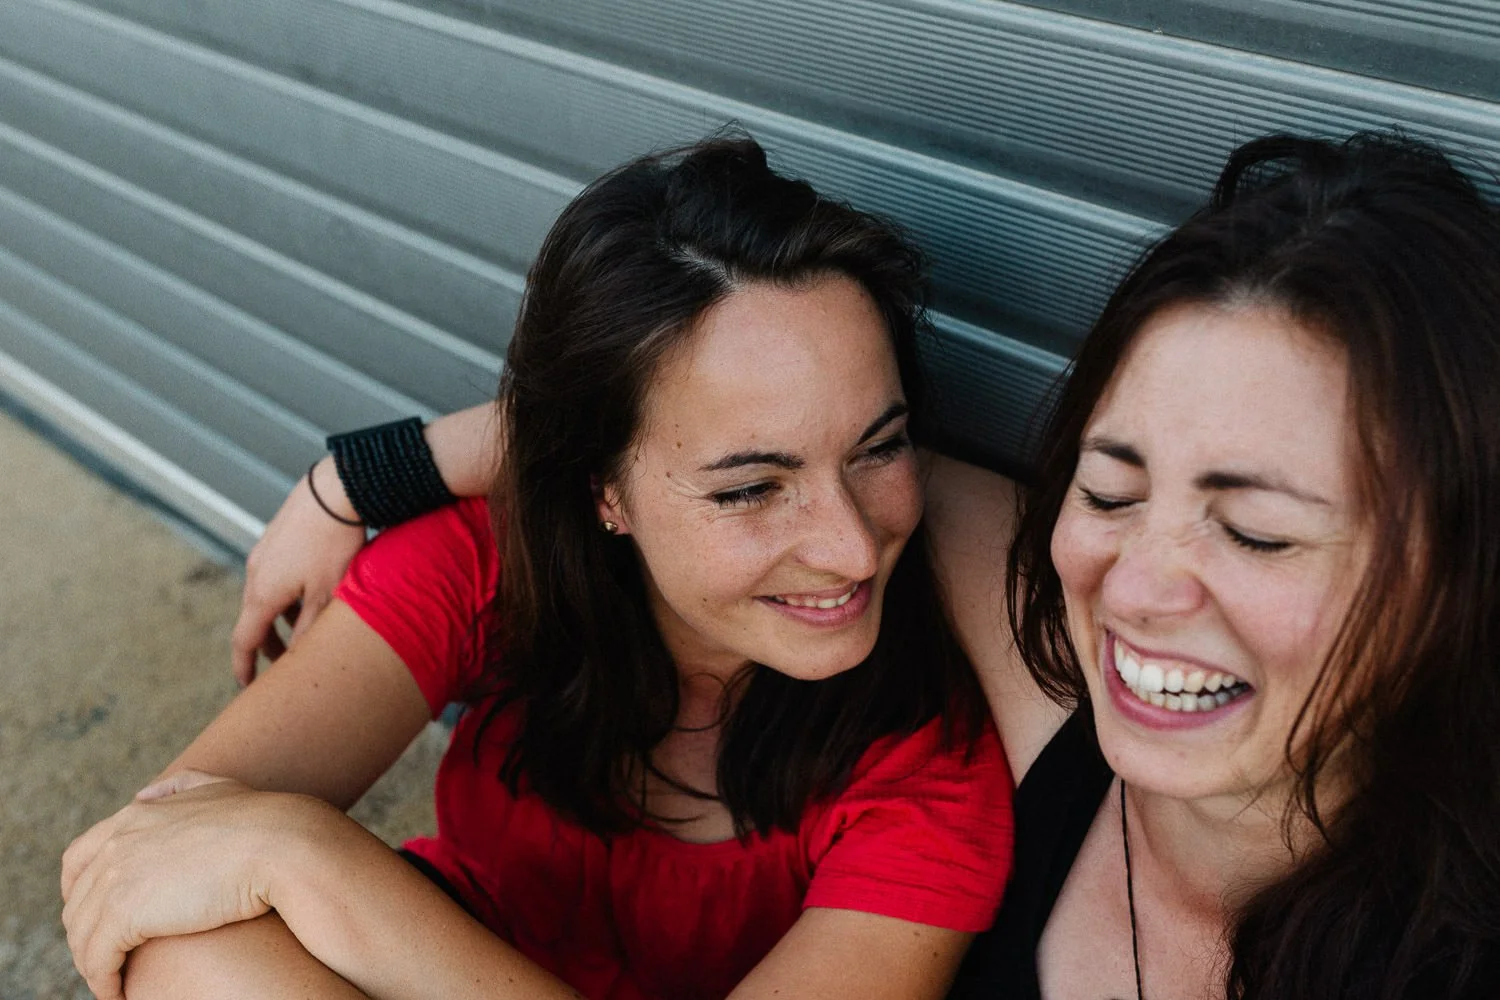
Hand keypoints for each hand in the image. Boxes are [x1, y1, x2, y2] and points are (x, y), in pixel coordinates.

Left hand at [61, 772, 323, 999]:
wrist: (281, 843)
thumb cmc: (263, 821)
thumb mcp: (215, 788)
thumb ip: (179, 786)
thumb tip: (146, 794)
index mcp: (135, 816)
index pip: (78, 859)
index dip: (79, 893)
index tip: (96, 917)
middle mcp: (117, 844)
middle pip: (78, 903)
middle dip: (87, 934)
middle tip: (110, 958)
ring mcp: (117, 877)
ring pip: (83, 936)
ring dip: (94, 964)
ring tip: (114, 983)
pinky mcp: (125, 913)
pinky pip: (98, 959)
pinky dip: (103, 981)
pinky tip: (119, 994)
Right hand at [232, 457, 365, 684]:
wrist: (334, 489)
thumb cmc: (334, 544)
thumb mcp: (326, 595)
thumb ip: (310, 629)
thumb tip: (299, 656)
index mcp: (262, 594)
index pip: (244, 641)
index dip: (244, 667)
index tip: (247, 686)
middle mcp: (255, 574)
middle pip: (255, 621)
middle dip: (269, 646)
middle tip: (287, 665)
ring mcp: (264, 555)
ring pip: (266, 598)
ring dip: (280, 619)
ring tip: (303, 632)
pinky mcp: (277, 539)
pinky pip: (274, 577)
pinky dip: (285, 596)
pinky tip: (309, 595)